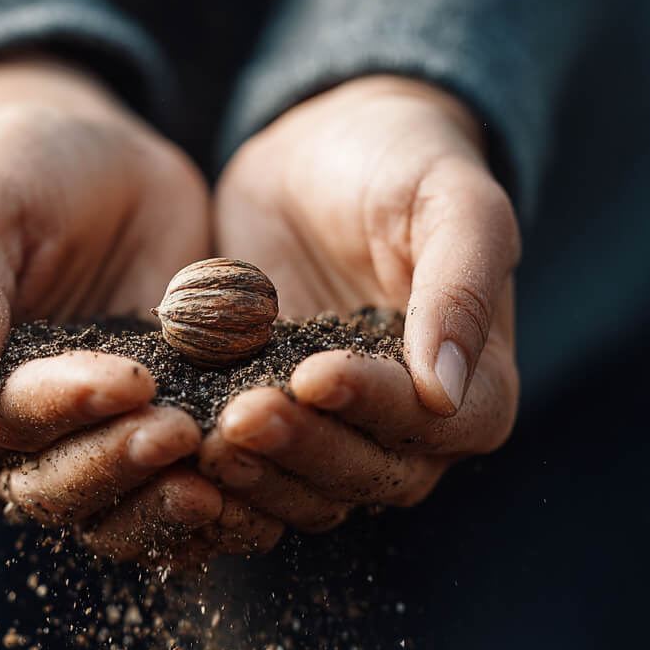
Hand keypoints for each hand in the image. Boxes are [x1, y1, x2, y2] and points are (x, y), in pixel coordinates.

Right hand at [0, 56, 222, 564]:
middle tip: (179, 431)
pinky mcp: (156, 447)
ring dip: (161, 509)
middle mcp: (18, 440)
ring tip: (215, 484)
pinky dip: (209, 512)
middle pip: (54, 489)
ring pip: (113, 517)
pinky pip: (172, 504)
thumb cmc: (26, 175)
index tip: (127, 379)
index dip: (59, 409)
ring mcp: (91, 450)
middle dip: (117, 464)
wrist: (110, 171)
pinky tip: (247, 500)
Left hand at [203, 76, 520, 530]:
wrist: (320, 157)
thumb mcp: (449, 196)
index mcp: (475, 387)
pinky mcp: (275, 432)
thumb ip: (463, 282)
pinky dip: (220, 475)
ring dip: (259, 475)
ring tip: (205, 441)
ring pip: (306, 493)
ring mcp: (337, 438)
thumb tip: (446, 388)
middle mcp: (410, 432)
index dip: (375, 408)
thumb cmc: (401, 163)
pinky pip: (254, 475)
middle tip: (241, 417)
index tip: (314, 375)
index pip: (435, 426)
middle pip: (366, 475)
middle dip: (303, 448)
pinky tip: (174, 447)